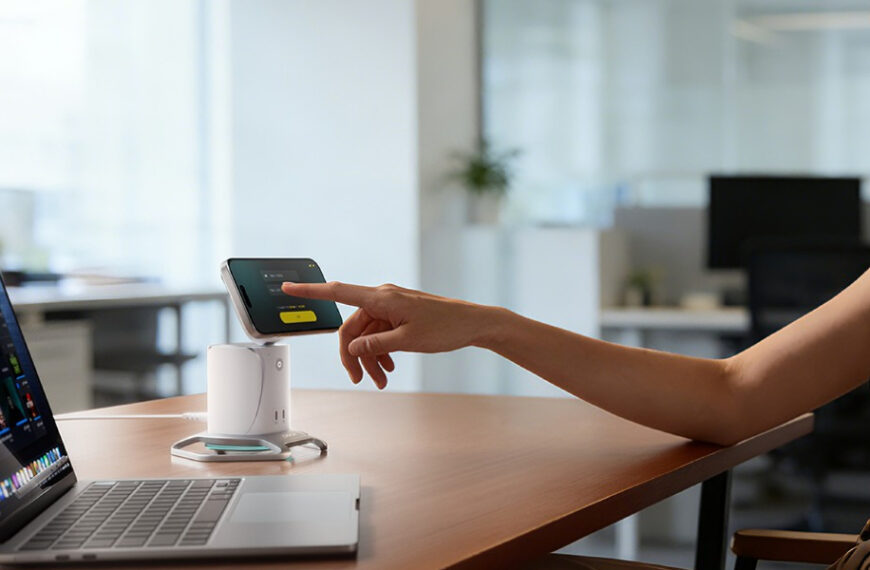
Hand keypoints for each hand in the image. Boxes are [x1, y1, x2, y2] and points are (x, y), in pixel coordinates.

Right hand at [280, 281, 486, 388]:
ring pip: (367, 335)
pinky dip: (380, 351)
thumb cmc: (446, 327)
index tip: (287, 288)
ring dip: (370, 358)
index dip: (311, 291)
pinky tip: (389, 368)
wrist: (472, 324)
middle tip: (360, 380)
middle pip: (352, 327)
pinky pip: (379, 334)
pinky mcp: (399, 315)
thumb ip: (377, 344)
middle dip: (353, 355)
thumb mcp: (409, 340)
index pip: (338, 292)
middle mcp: (383, 298)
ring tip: (382, 380)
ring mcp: (391, 307)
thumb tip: (353, 348)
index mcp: (382, 298)